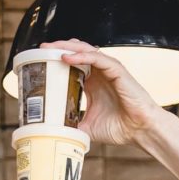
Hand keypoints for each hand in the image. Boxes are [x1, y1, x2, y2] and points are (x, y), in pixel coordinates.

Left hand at [42, 38, 165, 145]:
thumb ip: (72, 126)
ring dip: (67, 47)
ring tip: (50, 48)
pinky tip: (67, 57)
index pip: (72, 65)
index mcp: (92, 83)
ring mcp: (109, 70)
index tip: (39, 62)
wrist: (139, 131)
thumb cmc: (119, 128)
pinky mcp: (117, 71)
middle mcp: (99, 73)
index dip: (56, 60)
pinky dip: (81, 56)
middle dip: (58, 48)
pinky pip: (98, 58)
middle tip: (41, 48)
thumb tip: (51, 132)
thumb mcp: (87, 128)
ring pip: (85, 50)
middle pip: (76, 52)